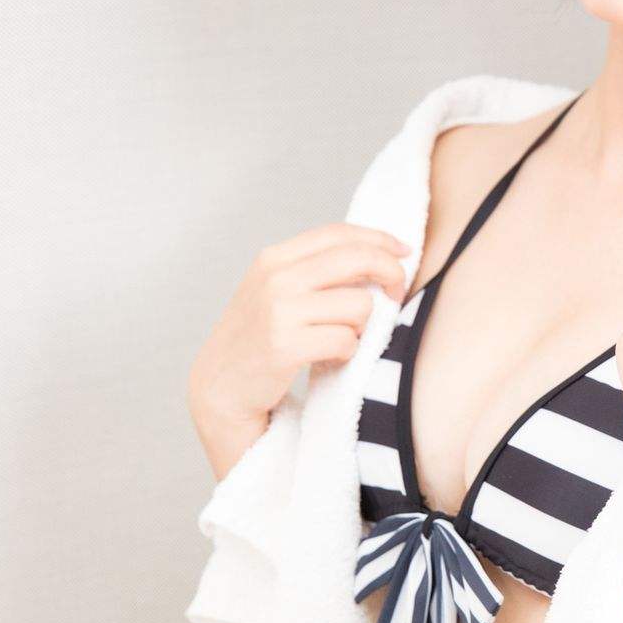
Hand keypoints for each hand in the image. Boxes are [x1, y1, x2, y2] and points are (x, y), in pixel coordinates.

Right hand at [188, 220, 412, 443]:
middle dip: (390, 274)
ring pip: (360, 305)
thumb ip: (313, 272)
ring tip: (338, 338)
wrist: (219, 388)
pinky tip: (329, 358)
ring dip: (360, 327)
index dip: (378, 239)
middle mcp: (275, 278)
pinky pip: (347, 340)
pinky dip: (347, 352)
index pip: (338, 234)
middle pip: (357, 260)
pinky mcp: (285, 346)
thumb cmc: (256, 341)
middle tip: (398, 293)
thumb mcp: (274, 292)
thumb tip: (373, 257)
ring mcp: (278, 312)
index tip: (403, 251)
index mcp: (273, 259)